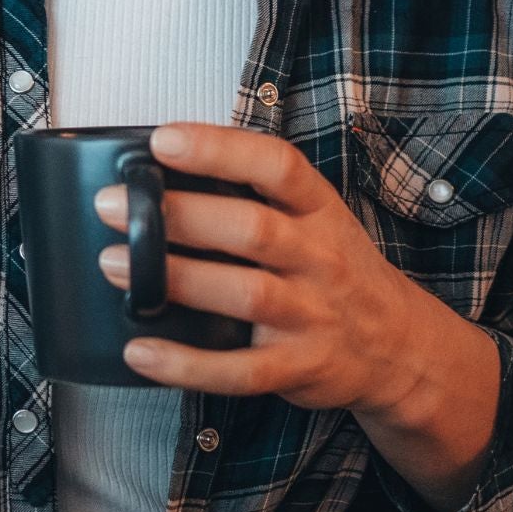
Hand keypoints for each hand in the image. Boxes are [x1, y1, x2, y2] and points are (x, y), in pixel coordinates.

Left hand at [93, 122, 502, 511]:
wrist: (401, 347)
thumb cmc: (334, 271)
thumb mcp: (313, 220)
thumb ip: (253, 196)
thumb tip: (159, 171)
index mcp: (319, 210)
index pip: (277, 166)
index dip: (219, 149)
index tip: (162, 140)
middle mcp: (320, 259)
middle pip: (253, 229)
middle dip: (177, 216)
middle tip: (111, 205)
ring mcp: (313, 315)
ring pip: (245, 294)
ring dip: (176, 279)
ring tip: (113, 265)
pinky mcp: (300, 367)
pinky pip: (240, 371)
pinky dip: (187, 365)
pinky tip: (141, 352)